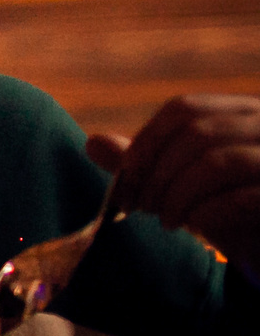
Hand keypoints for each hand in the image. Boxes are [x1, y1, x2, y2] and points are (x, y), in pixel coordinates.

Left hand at [89, 94, 259, 268]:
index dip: (147, 141)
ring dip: (178, 195)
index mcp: (244, 112)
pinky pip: (241, 197)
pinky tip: (195, 227)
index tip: (126, 175)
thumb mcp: (188, 185)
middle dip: (156, 173)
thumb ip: (149, 165)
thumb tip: (92, 143)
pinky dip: (207, 212)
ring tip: (165, 221)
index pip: (185, 109)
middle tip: (139, 206)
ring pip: (217, 162)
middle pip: (196, 134)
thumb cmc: (235, 213)